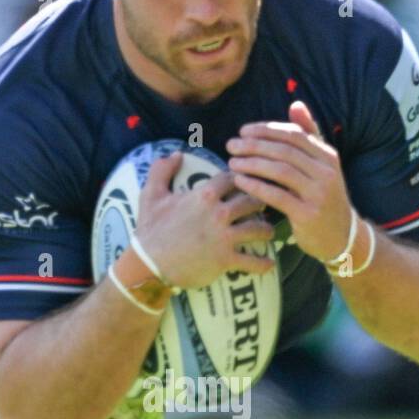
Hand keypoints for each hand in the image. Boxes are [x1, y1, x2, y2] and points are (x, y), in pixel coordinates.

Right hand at [134, 150, 276, 289]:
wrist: (148, 263)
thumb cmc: (150, 229)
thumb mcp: (151, 194)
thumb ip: (162, 170)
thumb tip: (175, 153)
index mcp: (205, 194)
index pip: (235, 178)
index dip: (243, 179)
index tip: (248, 182)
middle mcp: (219, 213)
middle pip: (253, 201)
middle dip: (261, 202)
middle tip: (265, 206)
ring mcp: (224, 237)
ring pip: (258, 229)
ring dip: (266, 231)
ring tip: (268, 232)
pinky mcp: (225, 260)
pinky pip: (252, 261)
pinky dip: (263, 264)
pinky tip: (269, 264)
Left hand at [226, 101, 353, 263]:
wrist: (341, 236)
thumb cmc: (324, 198)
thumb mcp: (321, 166)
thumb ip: (308, 136)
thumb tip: (295, 104)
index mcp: (328, 156)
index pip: (294, 135)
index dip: (266, 130)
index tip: (243, 131)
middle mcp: (326, 171)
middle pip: (285, 151)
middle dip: (254, 145)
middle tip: (231, 144)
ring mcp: (319, 193)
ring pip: (280, 171)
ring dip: (252, 164)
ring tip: (232, 161)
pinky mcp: (308, 214)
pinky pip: (277, 195)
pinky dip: (256, 186)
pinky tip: (240, 181)